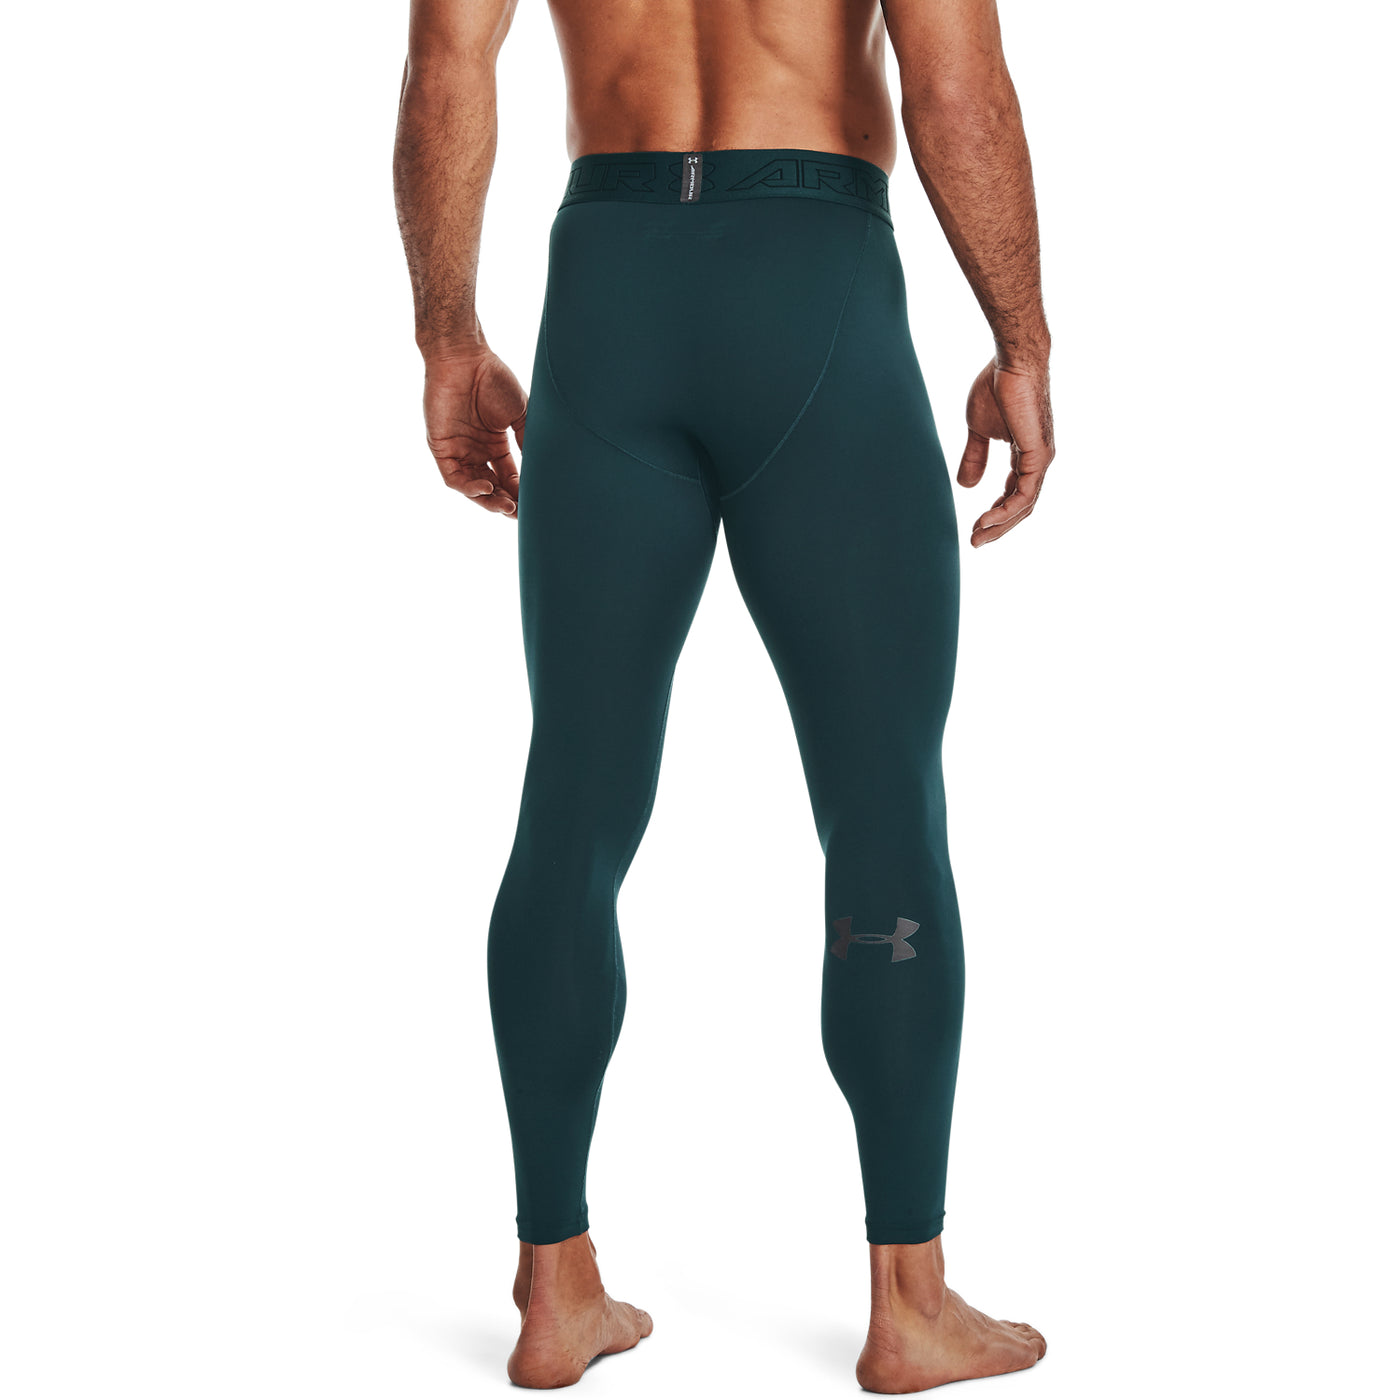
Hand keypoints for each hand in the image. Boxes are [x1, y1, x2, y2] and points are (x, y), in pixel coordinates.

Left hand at [422, 350, 526, 516]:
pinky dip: (470, 487)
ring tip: (508, 506)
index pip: (510, 478)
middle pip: (493, 488)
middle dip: (507, 503)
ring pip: (473, 488)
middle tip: (522, 513)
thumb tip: (542, 470)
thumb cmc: (493, 379)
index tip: (536, 505)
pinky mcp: (441, 449)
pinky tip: (488, 488)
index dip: (522, 493)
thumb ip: (528, 442)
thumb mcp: (520, 414)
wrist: (465, 357)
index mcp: (495, 445)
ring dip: (490, 501)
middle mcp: (476, 451)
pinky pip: (454, 478)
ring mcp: (458, 451)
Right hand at [957, 358, 1054, 546]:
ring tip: (977, 536)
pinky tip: (987, 519)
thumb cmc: (996, 387)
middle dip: (998, 527)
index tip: (974, 526)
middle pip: (1021, 506)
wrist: (1011, 363)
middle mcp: (1038, 460)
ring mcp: (1041, 459)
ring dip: (1000, 525)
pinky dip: (1005, 511)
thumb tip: (965, 486)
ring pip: (1024, 505)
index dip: (995, 512)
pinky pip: (1024, 494)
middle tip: (975, 542)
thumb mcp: (977, 430)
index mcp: (1026, 454)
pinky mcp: (1038, 455)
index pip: (1014, 493)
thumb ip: (975, 457)